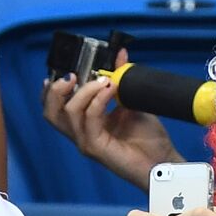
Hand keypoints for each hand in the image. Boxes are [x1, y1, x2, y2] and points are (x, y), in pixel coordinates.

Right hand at [42, 50, 181, 189]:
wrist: (163, 161)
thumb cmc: (148, 137)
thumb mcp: (132, 100)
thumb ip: (122, 79)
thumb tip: (119, 54)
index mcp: (85, 122)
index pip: (56, 106)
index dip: (52, 88)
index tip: (65, 69)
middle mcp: (81, 132)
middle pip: (51, 112)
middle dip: (56, 89)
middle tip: (74, 75)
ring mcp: (86, 141)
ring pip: (68, 113)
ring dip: (85, 91)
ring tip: (104, 80)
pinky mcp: (96, 148)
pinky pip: (89, 120)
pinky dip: (97, 101)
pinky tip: (110, 90)